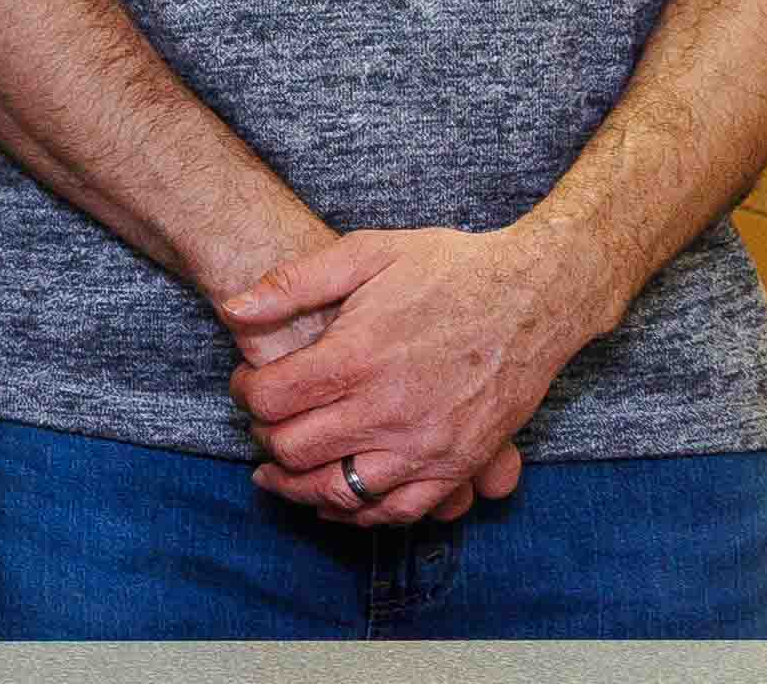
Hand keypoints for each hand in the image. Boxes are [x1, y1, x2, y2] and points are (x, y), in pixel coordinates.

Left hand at [221, 225, 613, 523]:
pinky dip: (359, 514)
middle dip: (265, 439)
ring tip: (278, 474)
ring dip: (298, 488)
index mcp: (357, 358)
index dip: (243, 394)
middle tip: (261, 423)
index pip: (271, 400)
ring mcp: (425, 446)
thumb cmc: (448, 269)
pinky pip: (397, 511)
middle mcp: (387, 411)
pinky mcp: (457, 465)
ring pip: (339, 493)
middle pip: (294, 450)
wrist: (534, 296)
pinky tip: (335, 499)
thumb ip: (293, 283)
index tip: (244, 384)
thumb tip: (232, 310)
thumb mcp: (366, 253)